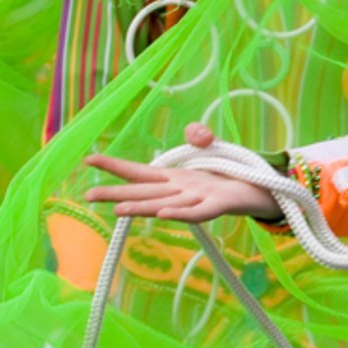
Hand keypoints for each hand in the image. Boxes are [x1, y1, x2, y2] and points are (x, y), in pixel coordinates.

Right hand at [83, 123, 280, 223]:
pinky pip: (198, 212)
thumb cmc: (230, 176)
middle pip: (144, 192)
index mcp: (174, 179)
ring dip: (141, 207)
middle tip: (86, 195)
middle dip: (115, 194)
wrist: (262, 191)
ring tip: (116, 210)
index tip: (88, 160)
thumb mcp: (212, 150)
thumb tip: (194, 133)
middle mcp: (181, 191)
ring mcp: (198, 199)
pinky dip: (180, 213)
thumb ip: (199, 137)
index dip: (115, 166)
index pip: (139, 172)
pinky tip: (163, 214)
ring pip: (165, 204)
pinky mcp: (219, 206)